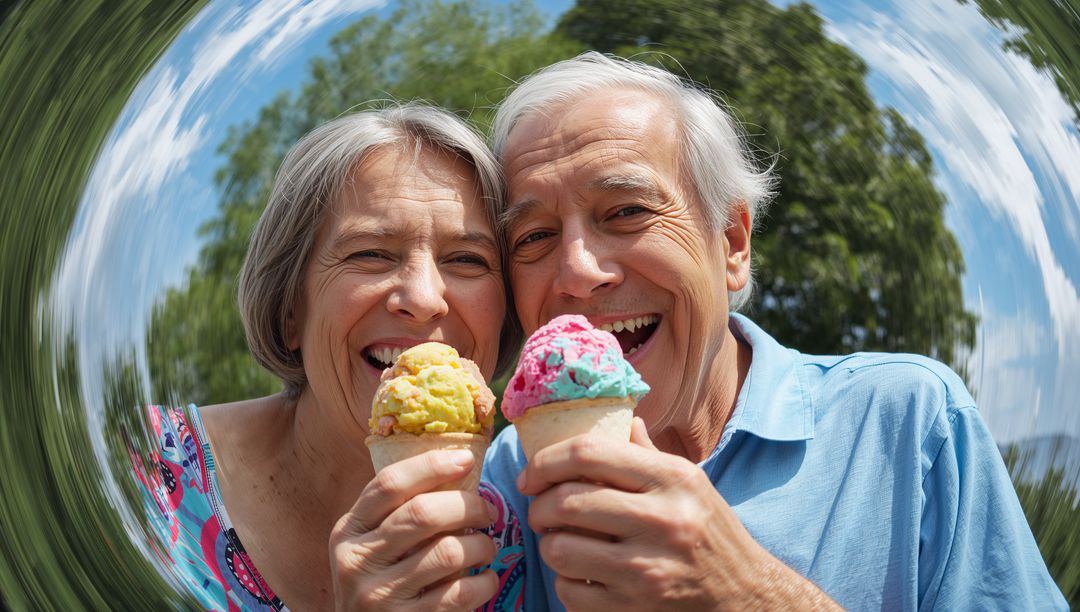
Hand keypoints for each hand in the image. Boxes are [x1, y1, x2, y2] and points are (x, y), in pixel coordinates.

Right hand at [330, 449, 497, 610]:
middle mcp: (357, 562)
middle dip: (468, 506)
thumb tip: (455, 464)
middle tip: (486, 512)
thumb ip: (396, 513)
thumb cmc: (379, 582)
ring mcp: (380, 596)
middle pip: (423, 513)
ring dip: (482, 545)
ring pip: (448, 551)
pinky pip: (460, 592)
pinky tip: (485, 579)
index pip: (389, 483)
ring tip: (486, 548)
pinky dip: (484, 582)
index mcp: (347, 532)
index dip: (431, 465)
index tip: (466, 459)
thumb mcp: (370, 546)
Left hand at [519, 418, 838, 610]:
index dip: (545, 461)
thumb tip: (621, 420)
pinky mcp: (637, 608)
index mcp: (672, 478)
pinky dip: (567, 584)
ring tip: (562, 543)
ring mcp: (649, 569)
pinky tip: (584, 576)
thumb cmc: (711, 533)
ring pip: (561, 550)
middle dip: (538, 507)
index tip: (531, 475)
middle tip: (540, 511)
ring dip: (550, 546)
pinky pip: (572, 592)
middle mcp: (663, 519)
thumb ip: (649, 454)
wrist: (747, 596)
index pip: (588, 453)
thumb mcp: (691, 483)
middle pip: (566, 501)